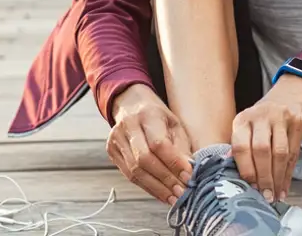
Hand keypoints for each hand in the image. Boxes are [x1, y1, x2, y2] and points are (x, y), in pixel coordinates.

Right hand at [107, 84, 193, 205]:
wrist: (131, 104)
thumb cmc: (158, 116)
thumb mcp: (174, 124)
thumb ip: (181, 147)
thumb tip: (189, 172)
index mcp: (147, 114)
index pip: (158, 143)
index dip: (173, 163)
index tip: (188, 177)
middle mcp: (128, 125)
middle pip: (144, 159)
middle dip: (165, 179)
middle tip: (182, 192)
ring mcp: (116, 138)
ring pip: (135, 170)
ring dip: (156, 188)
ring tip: (173, 198)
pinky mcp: (112, 151)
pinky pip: (129, 175)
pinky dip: (147, 187)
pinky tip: (161, 194)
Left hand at [230, 76, 301, 202]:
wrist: (288, 97)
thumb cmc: (262, 121)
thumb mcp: (247, 128)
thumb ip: (240, 149)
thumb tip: (232, 175)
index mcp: (242, 120)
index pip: (240, 146)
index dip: (246, 169)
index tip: (249, 187)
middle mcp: (260, 116)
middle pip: (261, 151)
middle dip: (264, 177)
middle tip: (265, 195)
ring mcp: (280, 117)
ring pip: (280, 153)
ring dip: (277, 178)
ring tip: (275, 195)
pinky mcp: (297, 122)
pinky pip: (294, 153)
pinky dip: (289, 174)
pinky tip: (285, 187)